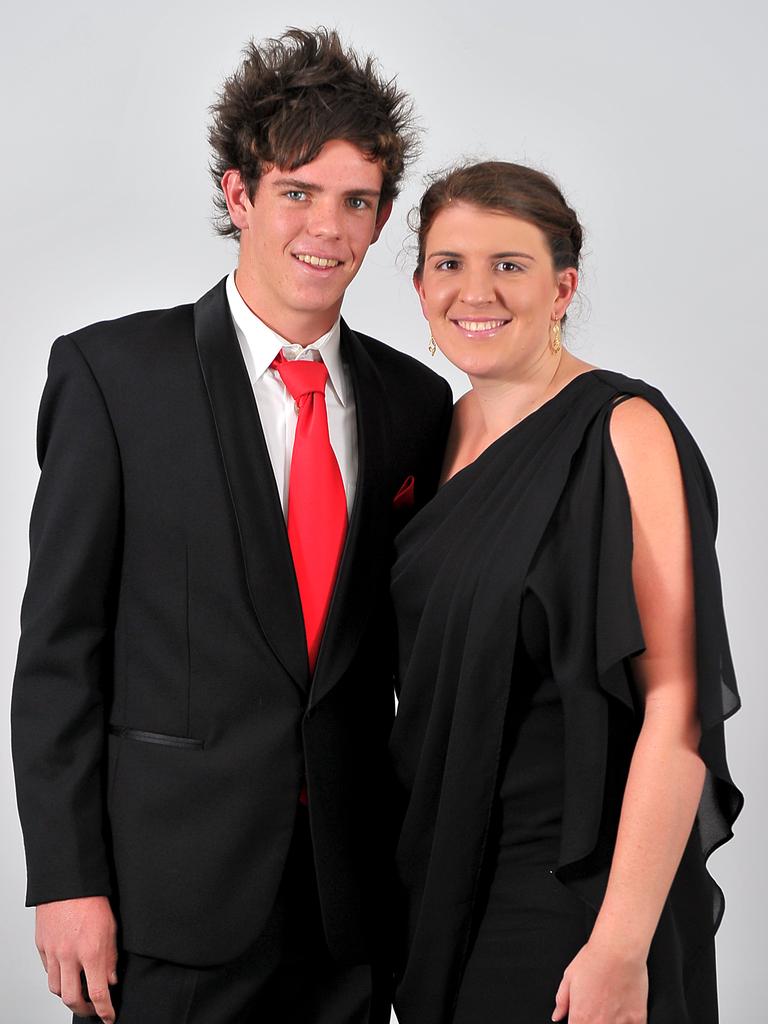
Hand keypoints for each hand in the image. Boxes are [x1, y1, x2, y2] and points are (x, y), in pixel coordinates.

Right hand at [35, 896, 117, 1022]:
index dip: (105, 1010)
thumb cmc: (92, 899)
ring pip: (56, 988)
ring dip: (68, 995)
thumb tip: (111, 980)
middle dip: (83, 1010)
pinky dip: (57, 977)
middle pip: (72, 999)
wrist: (68, 881)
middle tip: (92, 1010)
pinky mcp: (42, 946)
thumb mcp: (112, 927)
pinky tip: (67, 972)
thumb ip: (111, 957)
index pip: (99, 993)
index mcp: (91, 951)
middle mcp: (70, 955)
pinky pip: (48, 971)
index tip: (109, 1017)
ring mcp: (53, 952)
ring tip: (79, 992)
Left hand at [552, 938, 647, 1023]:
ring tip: (610, 1007)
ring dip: (610, 1022)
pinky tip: (624, 1011)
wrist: (619, 950)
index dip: (578, 1023)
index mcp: (580, 1017)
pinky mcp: (638, 1020)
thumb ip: (562, 1001)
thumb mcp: (569, 977)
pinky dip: (628, 1022)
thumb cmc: (594, 959)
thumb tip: (557, 1015)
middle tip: (596, 1010)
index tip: (582, 1019)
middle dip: (594, 1023)